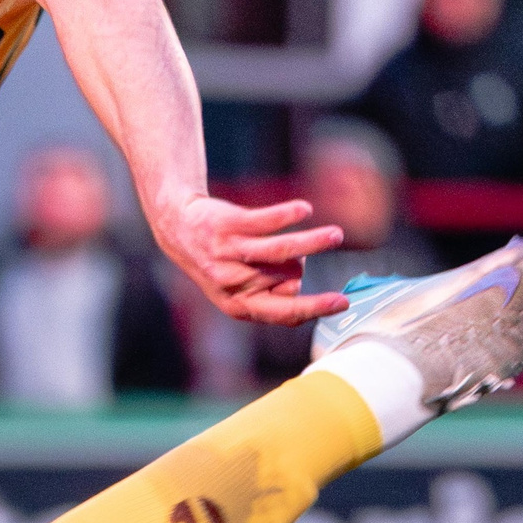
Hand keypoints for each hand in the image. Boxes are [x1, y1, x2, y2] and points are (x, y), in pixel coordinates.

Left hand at [156, 195, 349, 326]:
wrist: (179, 229)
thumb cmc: (219, 262)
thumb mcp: (237, 290)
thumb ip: (267, 295)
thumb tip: (297, 289)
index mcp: (238, 306)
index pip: (285, 313)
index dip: (316, 308)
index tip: (343, 302)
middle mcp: (232, 283)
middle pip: (290, 276)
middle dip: (297, 266)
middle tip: (283, 259)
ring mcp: (229, 254)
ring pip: (282, 251)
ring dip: (313, 242)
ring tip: (336, 235)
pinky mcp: (229, 227)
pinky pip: (266, 222)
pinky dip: (288, 215)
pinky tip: (304, 209)